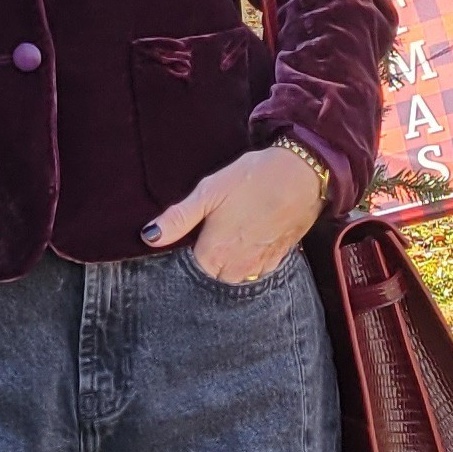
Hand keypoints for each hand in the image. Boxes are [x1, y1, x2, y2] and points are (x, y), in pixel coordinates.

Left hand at [144, 143, 328, 285]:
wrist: (303, 173)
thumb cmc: (252, 178)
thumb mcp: (208, 192)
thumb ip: (178, 218)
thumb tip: (149, 237)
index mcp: (215, 253)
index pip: (191, 271)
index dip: (189, 256)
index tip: (192, 240)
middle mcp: (237, 267)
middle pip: (213, 278)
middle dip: (209, 264)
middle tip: (212, 237)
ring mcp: (260, 266)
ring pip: (236, 278)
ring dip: (230, 267)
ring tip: (231, 241)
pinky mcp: (279, 259)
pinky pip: (258, 273)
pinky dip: (251, 264)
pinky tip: (251, 243)